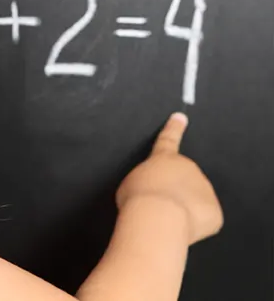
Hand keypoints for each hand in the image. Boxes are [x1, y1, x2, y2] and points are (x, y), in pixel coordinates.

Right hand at [115, 113, 223, 244]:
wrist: (159, 216)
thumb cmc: (138, 198)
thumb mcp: (131, 183)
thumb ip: (145, 180)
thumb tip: (152, 190)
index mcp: (163, 159)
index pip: (168, 139)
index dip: (174, 128)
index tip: (180, 117)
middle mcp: (187, 168)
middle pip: (183, 179)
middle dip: (175, 191)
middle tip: (160, 205)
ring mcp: (204, 189)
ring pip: (194, 200)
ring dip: (184, 208)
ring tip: (167, 218)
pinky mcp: (214, 211)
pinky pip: (204, 219)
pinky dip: (194, 225)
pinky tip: (181, 227)